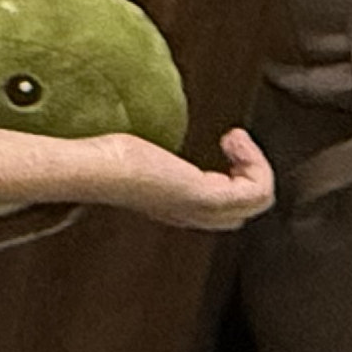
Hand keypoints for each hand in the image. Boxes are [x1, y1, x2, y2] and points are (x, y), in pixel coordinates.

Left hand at [96, 126, 276, 231]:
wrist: (93, 169)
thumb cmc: (103, 158)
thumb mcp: (140, 156)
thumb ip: (154, 156)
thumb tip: (149, 137)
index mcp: (179, 205)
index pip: (225, 207)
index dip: (236, 177)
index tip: (225, 147)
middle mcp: (193, 213)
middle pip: (245, 209)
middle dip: (251, 172)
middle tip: (233, 142)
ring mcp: (203, 209)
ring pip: (258, 200)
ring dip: (257, 165)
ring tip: (236, 140)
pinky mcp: (207, 198)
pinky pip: (257, 192)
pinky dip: (257, 164)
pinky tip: (234, 140)